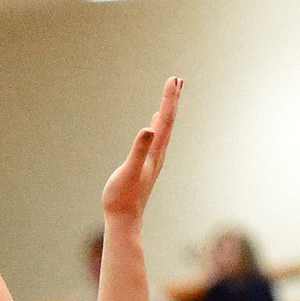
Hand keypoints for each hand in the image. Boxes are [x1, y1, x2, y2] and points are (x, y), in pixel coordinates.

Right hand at [101, 76, 181, 221]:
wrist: (124, 221)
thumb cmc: (122, 198)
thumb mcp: (129, 172)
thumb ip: (138, 150)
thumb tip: (148, 130)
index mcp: (154, 153)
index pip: (165, 121)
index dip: (169, 99)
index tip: (173, 79)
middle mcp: (158, 155)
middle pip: (168, 122)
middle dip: (172, 100)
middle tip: (177, 80)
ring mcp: (153, 161)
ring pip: (164, 131)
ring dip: (167, 112)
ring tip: (170, 98)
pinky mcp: (146, 166)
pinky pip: (156, 141)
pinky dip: (158, 128)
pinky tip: (155, 125)